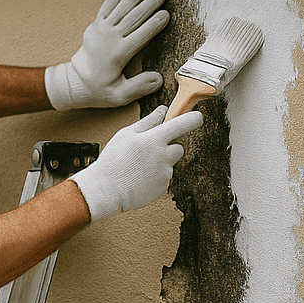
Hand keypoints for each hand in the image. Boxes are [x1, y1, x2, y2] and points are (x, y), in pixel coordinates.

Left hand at [45, 0, 168, 109]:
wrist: (74, 83)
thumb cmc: (98, 90)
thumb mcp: (119, 96)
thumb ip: (139, 87)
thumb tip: (158, 79)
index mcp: (118, 54)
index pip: (140, 36)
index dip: (153, 25)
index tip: (166, 15)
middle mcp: (109, 39)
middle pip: (132, 18)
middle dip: (148, 5)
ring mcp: (101, 29)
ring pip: (120, 8)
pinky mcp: (96, 24)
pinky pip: (108, 5)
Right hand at [72, 107, 202, 221]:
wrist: (106, 190)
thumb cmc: (113, 161)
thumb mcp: (126, 134)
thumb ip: (148, 121)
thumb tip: (163, 111)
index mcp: (155, 139)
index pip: (184, 124)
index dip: (193, 118)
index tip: (197, 117)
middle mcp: (164, 156)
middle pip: (178, 147)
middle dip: (168, 147)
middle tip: (149, 150)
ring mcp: (165, 173)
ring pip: (169, 163)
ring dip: (159, 163)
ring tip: (138, 167)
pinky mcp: (162, 187)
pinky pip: (163, 178)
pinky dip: (154, 176)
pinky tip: (139, 177)